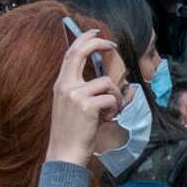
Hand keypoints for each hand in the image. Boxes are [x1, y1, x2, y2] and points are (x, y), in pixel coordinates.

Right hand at [46, 29, 123, 164]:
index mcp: (61, 85)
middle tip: (113, 45)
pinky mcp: (86, 106)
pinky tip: (106, 120)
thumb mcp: (79, 108)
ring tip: (110, 112)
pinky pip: (112, 98)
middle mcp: (65, 86)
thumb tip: (124, 85)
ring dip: (116, 97)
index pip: (70, 54)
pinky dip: (115, 109)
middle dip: (98, 43)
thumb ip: (94, 93)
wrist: (64, 154)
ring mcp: (75, 95)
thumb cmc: (74, 133)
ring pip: (107, 83)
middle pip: (81, 52)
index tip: (96, 32)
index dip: (83, 39)